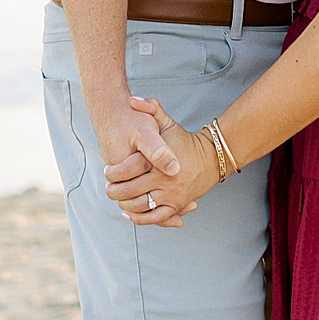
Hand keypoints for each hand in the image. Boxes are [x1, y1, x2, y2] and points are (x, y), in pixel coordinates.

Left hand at [105, 97, 219, 225]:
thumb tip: (133, 100)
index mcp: (159, 161)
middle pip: (130, 192)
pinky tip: (129, 214)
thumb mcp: (166, 122)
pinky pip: (155, 218)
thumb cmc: (183, 139)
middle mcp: (165, 180)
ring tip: (117, 198)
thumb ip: (150, 108)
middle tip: (108, 187)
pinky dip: (140, 219)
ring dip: (125, 205)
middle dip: (115, 191)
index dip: (113, 174)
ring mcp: (172, 195)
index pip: (127, 172)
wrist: (210, 158)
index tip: (108, 171)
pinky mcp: (178, 206)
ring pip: (140, 207)